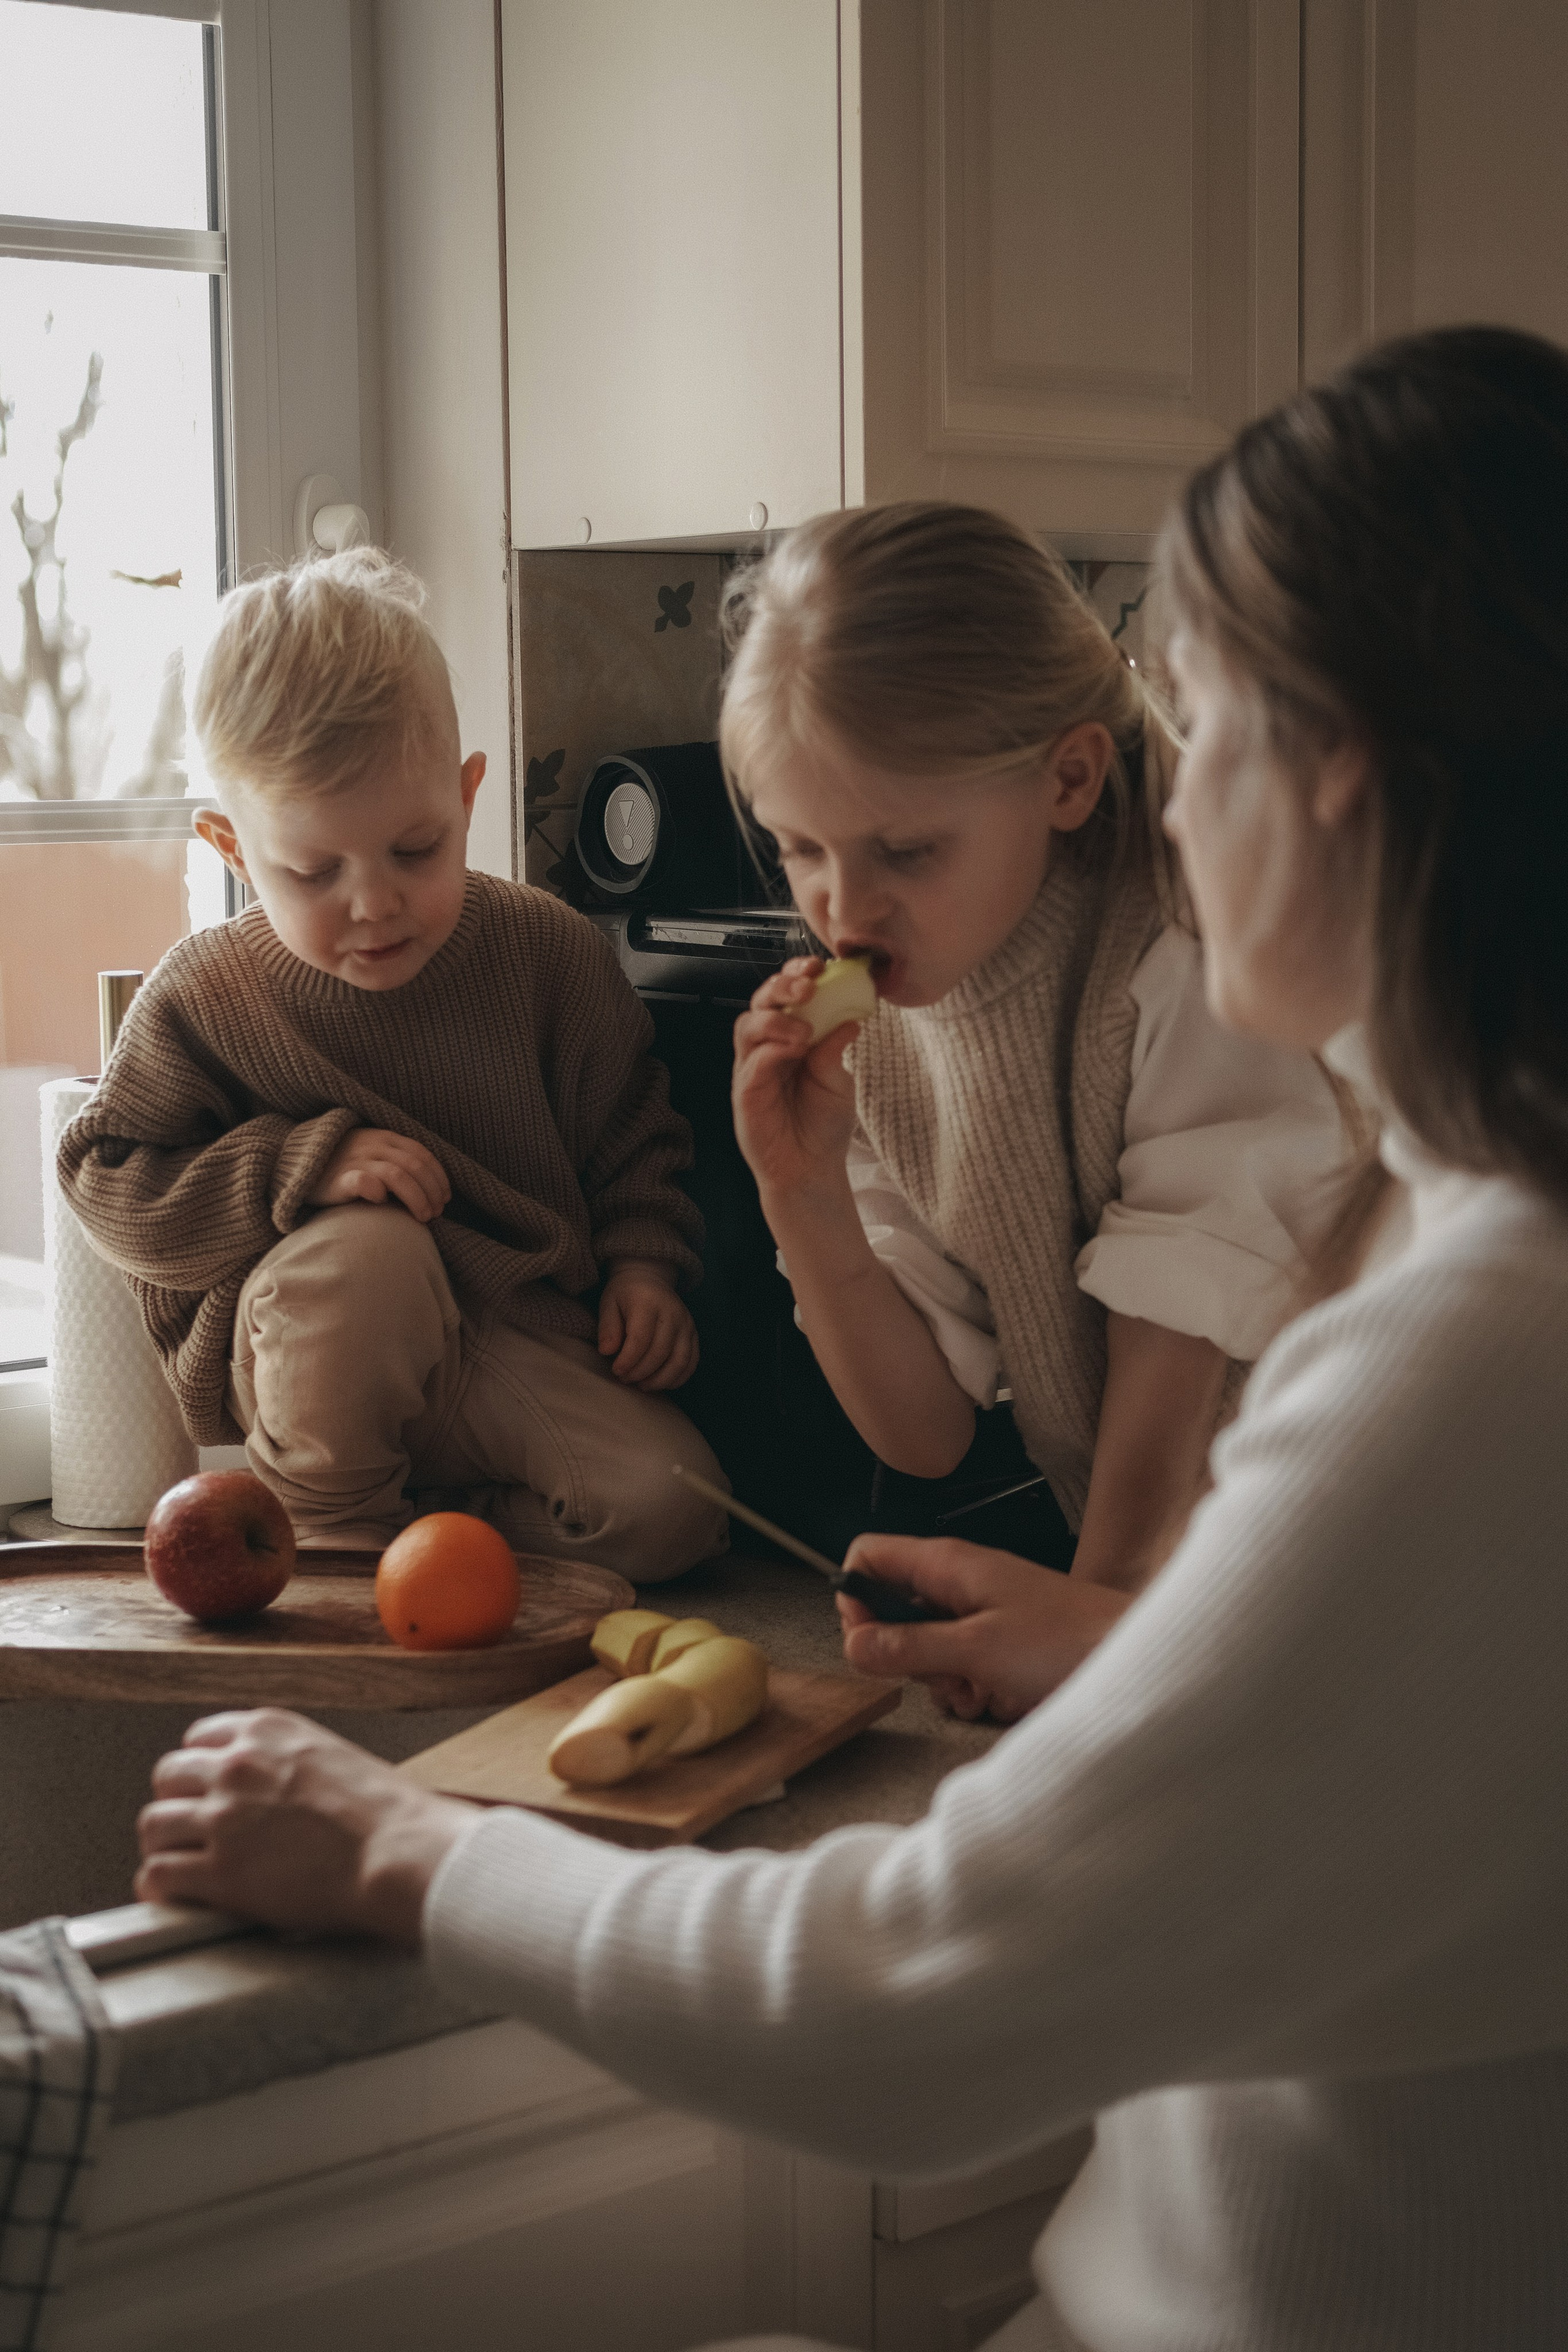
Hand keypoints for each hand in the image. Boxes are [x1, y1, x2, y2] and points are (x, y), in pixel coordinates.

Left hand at [136, 1710, 475, 1944]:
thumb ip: (288, 1764)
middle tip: (191, 1830)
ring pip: (154, 1823)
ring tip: (181, 1864)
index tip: (207, 1791)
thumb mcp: (332, 1757)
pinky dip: (160, 1888)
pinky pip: (159, 1875)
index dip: (201, 1770)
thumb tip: (271, 1791)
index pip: (200, 1738)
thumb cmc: (387, 1813)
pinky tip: (177, 1897)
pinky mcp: (220, 1872)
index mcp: (267, 1730)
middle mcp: (237, 1765)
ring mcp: (224, 1818)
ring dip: (165, 1845)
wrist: (400, 1852)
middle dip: (178, 1802)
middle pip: (169, 1775)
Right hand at [308, 1128, 450, 1221]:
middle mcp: (372, 1145)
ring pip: (398, 1175)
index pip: (422, 1154)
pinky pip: (364, 1181)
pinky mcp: (339, 1178)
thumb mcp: (371, 1154)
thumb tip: (431, 1188)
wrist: (296, 1164)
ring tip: (422, 1217)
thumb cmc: (341, 1165)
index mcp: (384, 1137)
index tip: (446, 1198)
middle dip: (432, 1191)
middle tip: (435, 1213)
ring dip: (417, 1198)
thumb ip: (396, 1161)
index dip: (439, 1177)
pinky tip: (383, 1203)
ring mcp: (355, 1159)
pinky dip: (379, 1192)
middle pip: (415, 1166)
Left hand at [598, 1259, 698, 1389]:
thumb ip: (607, 1327)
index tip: (616, 1371)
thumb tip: (607, 1351)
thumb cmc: (625, 1294)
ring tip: (642, 1385)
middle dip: (640, 1372)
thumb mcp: (608, 1304)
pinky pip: (691, 1362)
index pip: (641, 1339)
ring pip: (679, 1361)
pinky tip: (661, 1383)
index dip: (628, 1360)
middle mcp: (672, 1313)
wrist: (649, 1278)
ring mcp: (687, 1324)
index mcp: (648, 1303)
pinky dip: (678, 1378)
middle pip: (660, 1352)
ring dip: (660, 1380)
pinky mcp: (694, 1334)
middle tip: (625, 1379)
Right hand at [732, 958, 861, 1201]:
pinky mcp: (744, 1096)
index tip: (820, 965)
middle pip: (760, 1003)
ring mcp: (751, 1071)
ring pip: (747, 1027)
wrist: (813, 1170)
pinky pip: (750, 1065)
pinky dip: (770, 1051)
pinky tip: (793, 1051)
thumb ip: (837, 1048)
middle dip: (781, 986)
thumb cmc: (822, 1124)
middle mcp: (766, 1049)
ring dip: (775, 1018)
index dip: (796, 975)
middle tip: (807, 984)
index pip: (785, 996)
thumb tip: (852, 1017)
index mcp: (789, 1038)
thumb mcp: (838, 1080)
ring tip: (804, 1029)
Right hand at [834, 1535, 1131, 1722]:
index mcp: (947, 1564)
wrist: (1133, 1658)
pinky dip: (966, 1686)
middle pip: (892, 1609)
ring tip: (975, 1688)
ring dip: (938, 1677)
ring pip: (923, 1644)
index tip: (870, 1642)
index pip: (869, 1557)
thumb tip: (854, 1645)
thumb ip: (909, 1646)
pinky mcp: (1000, 1642)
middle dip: (903, 1652)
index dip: (857, 1599)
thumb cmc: (1067, 1640)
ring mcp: (980, 1612)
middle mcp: (959, 1582)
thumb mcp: (976, 1649)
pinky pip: (957, 1664)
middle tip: (936, 1671)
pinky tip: (994, 1696)